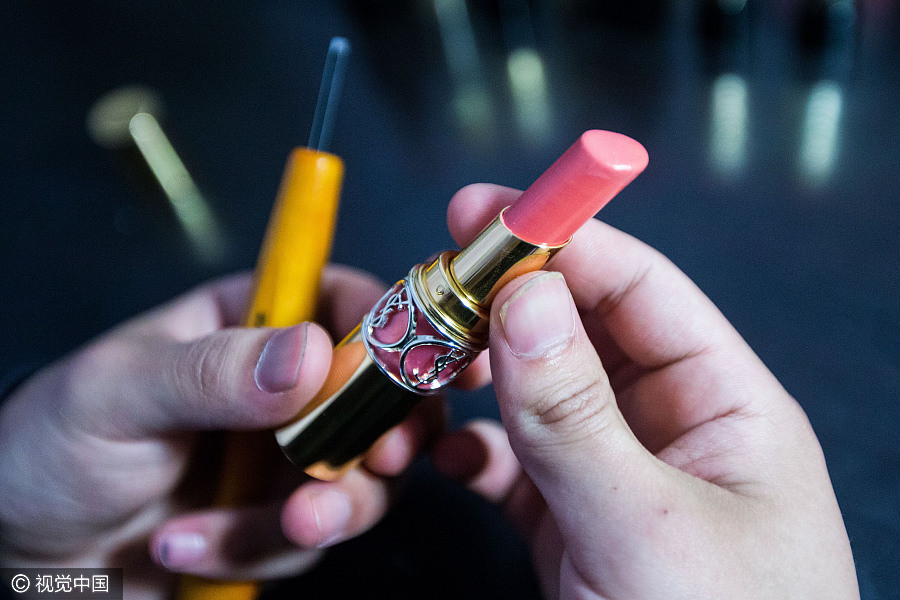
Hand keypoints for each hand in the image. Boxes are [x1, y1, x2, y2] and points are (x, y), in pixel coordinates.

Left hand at [0, 265, 443, 598]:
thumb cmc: (54, 446)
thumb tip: (312, 355)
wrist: (25, 552)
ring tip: (276, 526)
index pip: (345, 304)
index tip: (412, 372)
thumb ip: (213, 371)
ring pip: (363, 477)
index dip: (393, 330)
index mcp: (252, 322)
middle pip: (382, 396)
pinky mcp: (279, 519)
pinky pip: (312, 537)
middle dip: (384, 437)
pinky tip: (185, 546)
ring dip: (328, 509)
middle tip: (372, 464)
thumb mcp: (120, 394)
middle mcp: (285, 385)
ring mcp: (288, 455)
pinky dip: (260, 549)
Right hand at [433, 184, 858, 599]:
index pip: (640, 289)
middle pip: (577, 331)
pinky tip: (438, 449)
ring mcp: (614, 474)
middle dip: (500, 306)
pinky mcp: (570, 521)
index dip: (563, 239)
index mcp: (725, 408)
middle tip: (425, 292)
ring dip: (472, 376)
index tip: (484, 211)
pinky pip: (511, 459)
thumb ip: (577, 415)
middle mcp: (670, 428)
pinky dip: (468, 445)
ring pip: (533, 393)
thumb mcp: (647, 529)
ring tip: (416, 369)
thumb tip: (525, 295)